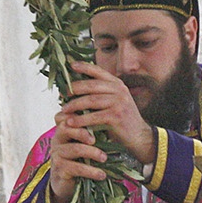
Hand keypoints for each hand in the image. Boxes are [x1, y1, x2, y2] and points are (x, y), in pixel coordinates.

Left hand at [47, 62, 156, 202]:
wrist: (139, 136)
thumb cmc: (122, 120)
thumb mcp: (114, 102)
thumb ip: (100, 94)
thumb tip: (75, 88)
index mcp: (117, 84)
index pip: (99, 71)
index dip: (84, 67)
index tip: (71, 65)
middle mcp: (119, 90)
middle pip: (91, 85)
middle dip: (74, 89)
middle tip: (62, 94)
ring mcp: (119, 102)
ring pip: (90, 100)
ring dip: (74, 105)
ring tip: (63, 110)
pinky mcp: (117, 116)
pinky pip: (94, 116)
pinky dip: (80, 120)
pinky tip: (71, 123)